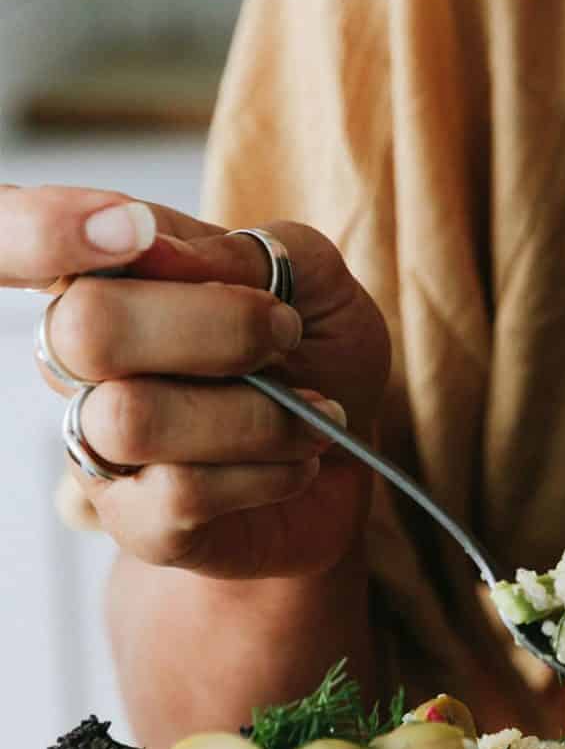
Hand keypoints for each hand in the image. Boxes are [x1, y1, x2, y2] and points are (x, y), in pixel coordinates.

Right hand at [2, 185, 390, 580]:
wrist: (347, 452)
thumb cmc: (316, 350)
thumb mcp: (312, 277)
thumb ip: (245, 252)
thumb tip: (158, 250)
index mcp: (112, 274)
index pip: (26, 240)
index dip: (39, 228)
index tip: (128, 233)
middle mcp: (82, 357)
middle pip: (84, 329)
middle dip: (214, 326)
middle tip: (284, 334)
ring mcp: (98, 442)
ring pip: (132, 419)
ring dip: (256, 413)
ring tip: (313, 410)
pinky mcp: (133, 520)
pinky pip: (178, 494)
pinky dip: (268, 471)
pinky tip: (299, 460)